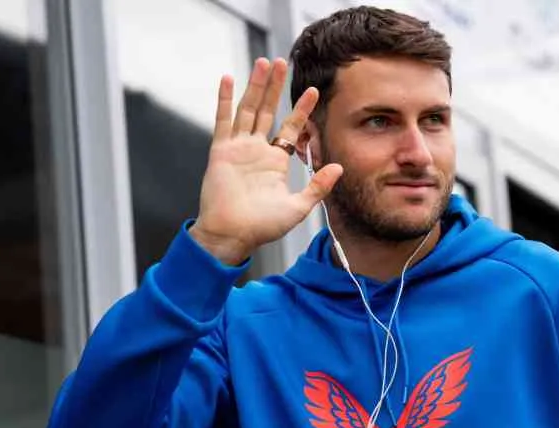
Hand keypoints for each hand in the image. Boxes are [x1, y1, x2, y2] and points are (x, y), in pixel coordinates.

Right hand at [190, 58, 342, 264]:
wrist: (233, 235)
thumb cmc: (262, 227)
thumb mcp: (298, 206)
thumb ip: (318, 186)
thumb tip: (338, 167)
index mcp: (275, 162)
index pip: (291, 128)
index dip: (301, 109)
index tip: (314, 90)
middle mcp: (256, 150)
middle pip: (268, 110)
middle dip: (276, 87)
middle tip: (282, 62)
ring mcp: (237, 148)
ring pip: (248, 109)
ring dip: (256, 86)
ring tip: (264, 63)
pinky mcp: (221, 151)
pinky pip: (223, 120)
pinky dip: (224, 99)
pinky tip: (227, 79)